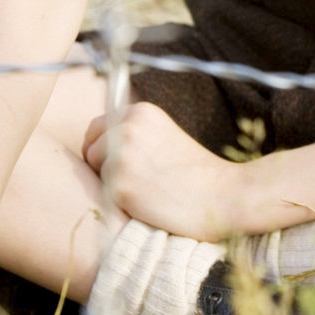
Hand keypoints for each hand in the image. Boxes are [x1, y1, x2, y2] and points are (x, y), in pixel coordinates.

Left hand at [82, 102, 238, 239]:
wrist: (224, 195)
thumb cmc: (197, 172)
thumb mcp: (164, 135)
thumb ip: (135, 133)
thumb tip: (97, 142)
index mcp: (139, 111)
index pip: (97, 127)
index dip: (102, 147)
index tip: (116, 164)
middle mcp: (126, 127)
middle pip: (90, 148)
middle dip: (101, 165)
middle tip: (129, 182)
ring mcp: (120, 155)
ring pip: (96, 172)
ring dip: (111, 184)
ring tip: (146, 191)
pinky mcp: (119, 184)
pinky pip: (104, 195)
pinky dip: (120, 203)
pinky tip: (148, 203)